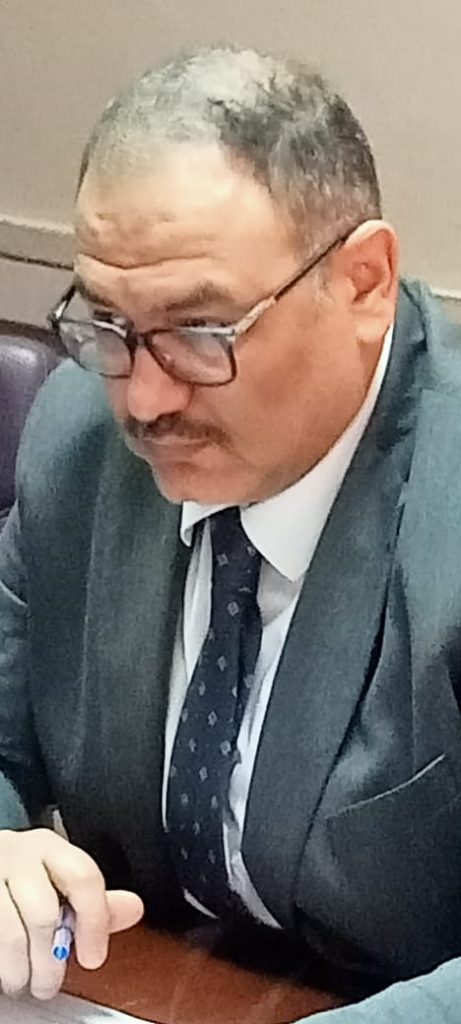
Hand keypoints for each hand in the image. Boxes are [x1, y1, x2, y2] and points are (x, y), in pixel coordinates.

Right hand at [0, 828, 143, 999]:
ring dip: (22, 968)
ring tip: (25, 981)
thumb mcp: (56, 882)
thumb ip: (92, 900)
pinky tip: (8, 967)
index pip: (83, 876)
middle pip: (43, 911)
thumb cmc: (19, 880)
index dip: (94, 921)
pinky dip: (3, 963)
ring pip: (12, 932)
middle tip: (51, 980)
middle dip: (50, 956)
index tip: (93, 956)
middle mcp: (17, 855)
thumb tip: (133, 909)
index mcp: (48, 848)